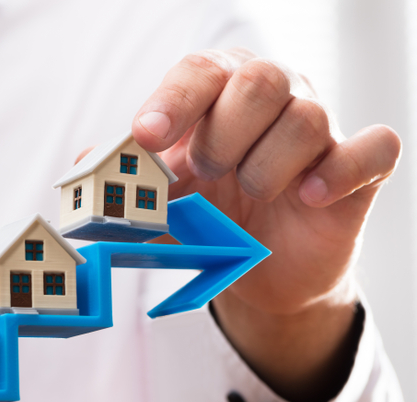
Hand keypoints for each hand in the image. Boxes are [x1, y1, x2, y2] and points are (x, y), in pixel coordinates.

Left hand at [130, 49, 399, 401]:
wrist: (260, 272)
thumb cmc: (209, 219)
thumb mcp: (159, 205)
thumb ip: (125, 184)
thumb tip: (83, 164)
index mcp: (220, 95)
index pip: (199, 73)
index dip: (172, 102)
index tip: (145, 138)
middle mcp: (274, 99)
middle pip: (260, 81)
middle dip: (223, 133)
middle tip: (207, 173)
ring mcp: (321, 132)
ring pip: (307, 117)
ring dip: (267, 165)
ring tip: (252, 193)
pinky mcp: (360, 170)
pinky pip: (374, 148)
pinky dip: (340, 170)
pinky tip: (308, 195)